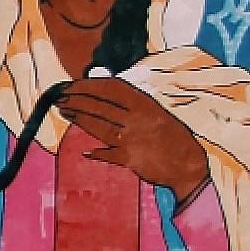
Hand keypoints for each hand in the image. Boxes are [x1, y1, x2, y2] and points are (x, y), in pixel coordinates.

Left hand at [61, 76, 208, 205]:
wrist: (188, 165)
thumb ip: (135, 105)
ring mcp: (131, 139)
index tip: (73, 85)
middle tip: (61, 98)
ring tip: (65, 111)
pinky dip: (97, 153)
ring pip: (98, 126)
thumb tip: (108, 94)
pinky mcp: (129, 159)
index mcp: (145, 105)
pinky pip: (107, 154)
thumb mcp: (158, 113)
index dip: (88, 85)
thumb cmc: (174, 138)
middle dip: (76, 101)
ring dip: (79, 119)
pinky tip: (86, 151)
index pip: (111, 88)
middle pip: (99, 106)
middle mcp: (136, 119)